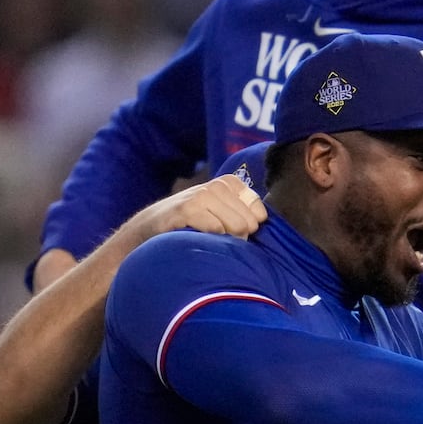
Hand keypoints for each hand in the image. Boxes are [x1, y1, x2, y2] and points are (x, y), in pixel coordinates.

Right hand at [137, 173, 265, 241]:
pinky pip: (216, 230)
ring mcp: (202, 194)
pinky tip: (195, 236)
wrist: (151, 228)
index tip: (229, 229)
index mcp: (231, 184)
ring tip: (205, 236)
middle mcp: (218, 185)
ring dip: (223, 240)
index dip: (248, 229)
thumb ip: (246, 214)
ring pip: (236, 227)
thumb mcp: (221, 213)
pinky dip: (209, 240)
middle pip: (250, 223)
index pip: (260, 213)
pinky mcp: (188, 208)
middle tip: (214, 235)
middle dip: (236, 237)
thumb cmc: (194, 225)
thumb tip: (272, 227)